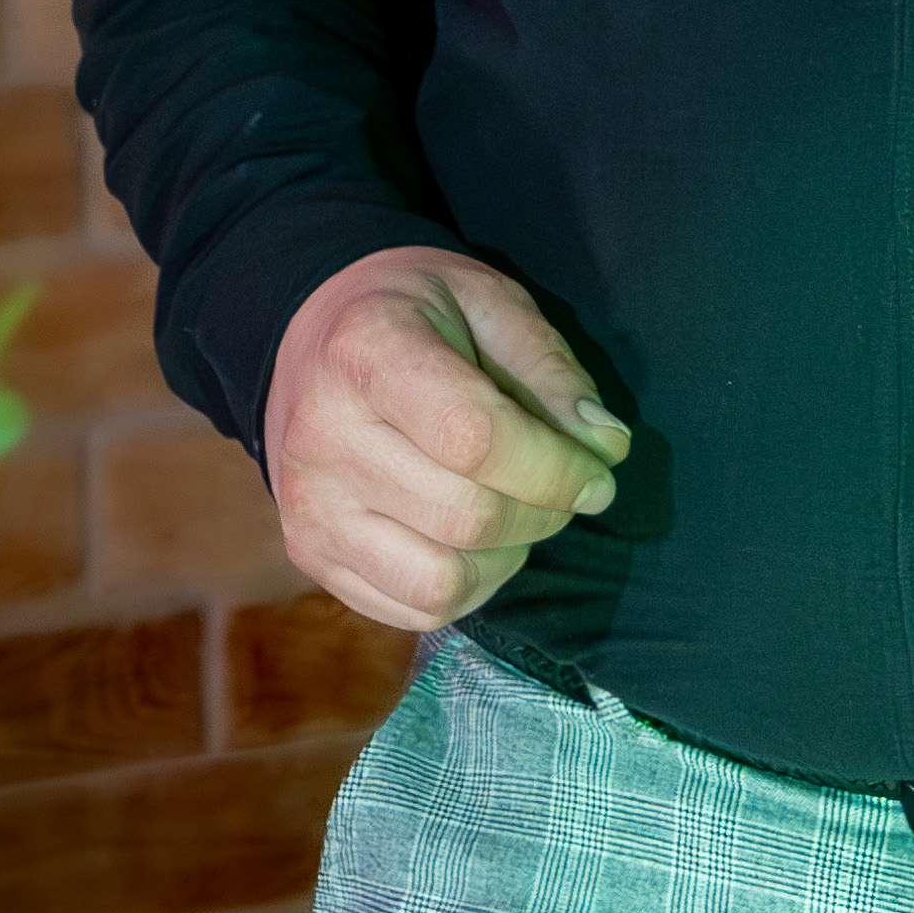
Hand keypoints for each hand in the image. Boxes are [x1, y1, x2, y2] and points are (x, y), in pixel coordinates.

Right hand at [263, 247, 630, 634]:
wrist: (315, 336)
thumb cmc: (418, 313)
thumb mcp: (493, 304)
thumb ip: (551, 372)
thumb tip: (606, 449)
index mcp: (367, 351)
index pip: (475, 439)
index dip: (554, 469)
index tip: (598, 472)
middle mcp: (321, 436)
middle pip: (466, 518)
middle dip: (544, 512)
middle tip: (565, 486)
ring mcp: (308, 505)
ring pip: (441, 582)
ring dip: (507, 558)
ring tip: (516, 510)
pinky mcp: (309, 554)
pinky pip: (414, 608)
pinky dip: (469, 587)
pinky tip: (475, 539)